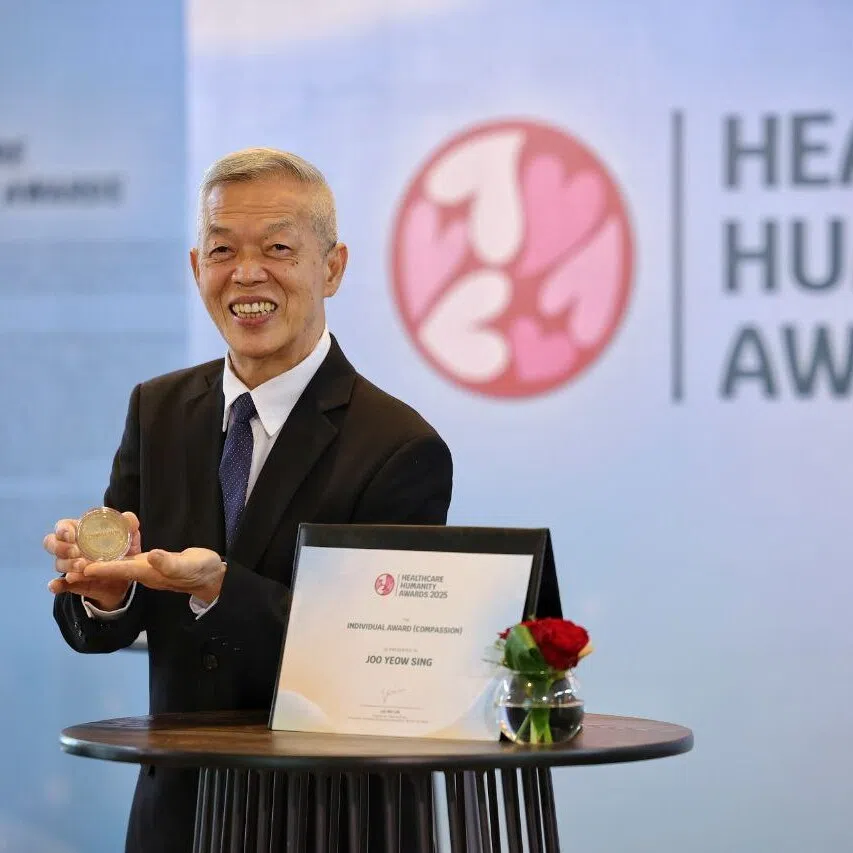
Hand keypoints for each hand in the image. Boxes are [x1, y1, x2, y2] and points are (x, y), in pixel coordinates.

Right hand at [44, 513, 140, 610]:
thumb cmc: (123, 549)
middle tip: (77, 552)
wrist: (127, 576)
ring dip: (68, 565)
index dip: (63, 530)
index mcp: (80, 532)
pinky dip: (56, 585)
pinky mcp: (72, 583)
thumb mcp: (129, 536)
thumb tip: (127, 517)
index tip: (73, 535)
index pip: (62, 527)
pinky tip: (56, 586)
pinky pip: (59, 584)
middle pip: (52, 543)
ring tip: (83, 567)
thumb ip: (129, 524)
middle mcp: (70, 547)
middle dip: (61, 547)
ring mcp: (69, 566)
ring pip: (58, 563)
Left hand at [82, 547, 225, 604]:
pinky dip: (113, 558)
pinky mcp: (151, 564)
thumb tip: (152, 555)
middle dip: (93, 568)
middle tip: (70, 563)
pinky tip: (105, 551)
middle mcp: (145, 572)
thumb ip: (170, 562)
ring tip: (78, 557)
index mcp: (151, 572)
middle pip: (114, 571)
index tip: (82, 568)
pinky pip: (127, 562)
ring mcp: (147, 569)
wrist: (211, 577)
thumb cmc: (202, 570)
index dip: (103, 569)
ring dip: (99, 564)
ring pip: (118, 567)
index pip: (122, 570)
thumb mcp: (189, 564)